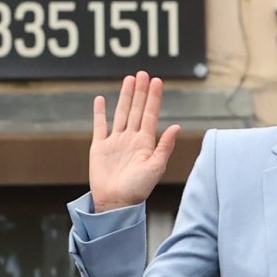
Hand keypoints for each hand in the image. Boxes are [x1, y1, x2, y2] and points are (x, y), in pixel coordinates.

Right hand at [90, 71, 180, 212]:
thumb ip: (165, 146)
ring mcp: (115, 142)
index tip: (156, 81)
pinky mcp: (100, 148)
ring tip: (128, 79)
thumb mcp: (155, 168)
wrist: (115, 203)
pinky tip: (101, 100)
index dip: (154, 98)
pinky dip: (100, 113)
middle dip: (140, 91)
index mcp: (145, 143)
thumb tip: (176, 126)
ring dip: (124, 96)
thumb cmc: (137, 190)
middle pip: (136, 109)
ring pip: (121, 113)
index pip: (150, 114)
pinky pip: (100, 126)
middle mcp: (131, 139)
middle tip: (142, 73)